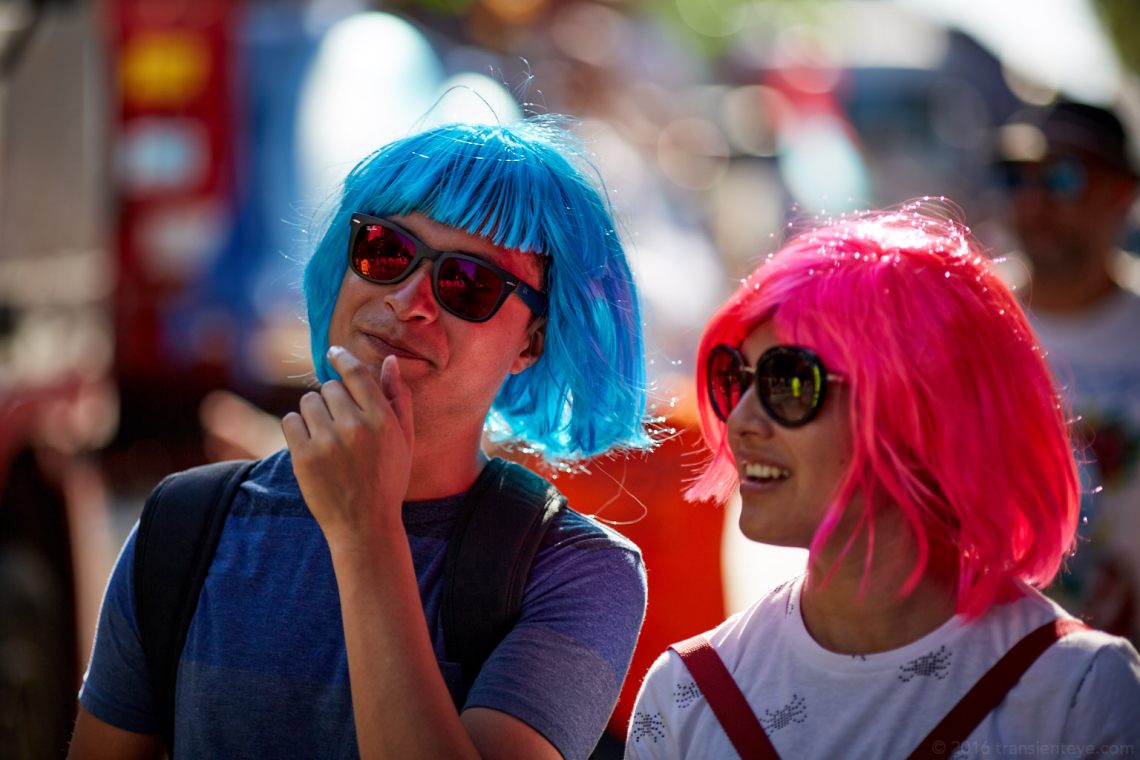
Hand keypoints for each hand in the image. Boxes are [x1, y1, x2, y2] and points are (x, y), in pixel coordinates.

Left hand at [282, 346, 414, 548]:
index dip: (342, 358)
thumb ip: (398, 397)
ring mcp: (328, 442)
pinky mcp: (304, 457)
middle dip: (332, 399)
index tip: (333, 353)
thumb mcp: (403, 439)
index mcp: (382, 420)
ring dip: (314, 412)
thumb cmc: (388, 479)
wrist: (365, 525)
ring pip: (308, 401)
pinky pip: (290, 420)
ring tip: (326, 436)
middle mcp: (355, 427)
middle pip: (330, 387)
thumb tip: (388, 360)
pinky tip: (311, 445)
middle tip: (339, 423)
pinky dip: (297, 428)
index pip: (356, 372)